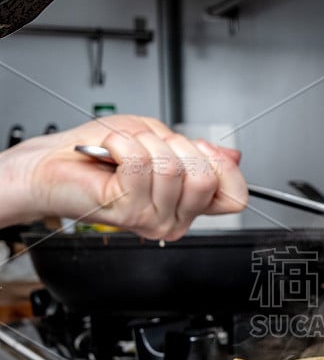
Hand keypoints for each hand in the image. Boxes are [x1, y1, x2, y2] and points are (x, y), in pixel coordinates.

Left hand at [0, 115, 248, 240]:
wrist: (54, 164)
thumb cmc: (100, 153)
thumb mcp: (162, 140)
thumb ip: (199, 151)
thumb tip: (232, 156)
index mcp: (188, 205)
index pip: (234, 196)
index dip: (223, 165)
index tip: (200, 148)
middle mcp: (174, 218)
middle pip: (206, 179)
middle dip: (178, 147)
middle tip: (151, 148)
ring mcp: (153, 218)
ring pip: (173, 168)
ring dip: (144, 143)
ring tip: (125, 151)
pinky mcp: (129, 210)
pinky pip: (140, 163)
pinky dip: (122, 144)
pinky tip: (111, 152)